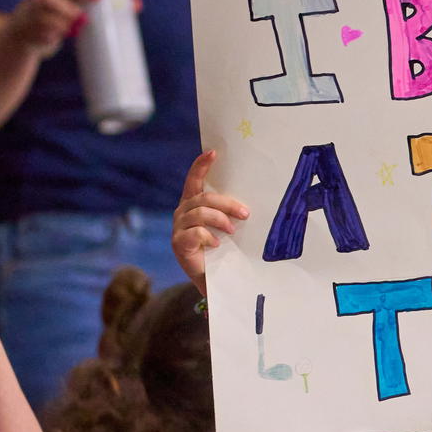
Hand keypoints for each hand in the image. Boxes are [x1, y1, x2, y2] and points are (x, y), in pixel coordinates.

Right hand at [7, 0, 100, 56]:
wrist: (30, 32)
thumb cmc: (64, 12)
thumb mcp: (83, 4)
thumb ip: (108, 3)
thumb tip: (136, 4)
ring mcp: (35, 3)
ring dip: (66, 7)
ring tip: (84, 20)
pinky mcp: (31, 22)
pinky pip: (41, 20)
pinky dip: (58, 26)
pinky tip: (71, 32)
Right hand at [172, 150, 249, 294]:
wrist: (216, 279)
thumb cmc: (225, 250)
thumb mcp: (229, 226)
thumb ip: (231, 212)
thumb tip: (252, 200)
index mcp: (194, 204)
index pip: (194, 180)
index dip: (201, 165)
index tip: (213, 152)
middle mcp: (183, 212)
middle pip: (204, 198)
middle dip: (227, 203)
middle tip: (245, 214)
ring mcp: (179, 228)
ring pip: (200, 213)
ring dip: (220, 220)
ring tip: (232, 231)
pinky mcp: (178, 244)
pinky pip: (194, 233)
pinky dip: (208, 236)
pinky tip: (217, 244)